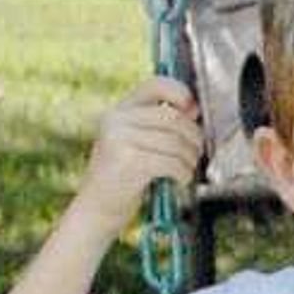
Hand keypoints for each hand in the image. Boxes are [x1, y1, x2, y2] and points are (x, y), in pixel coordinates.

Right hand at [81, 78, 206, 224]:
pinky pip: (172, 162)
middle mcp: (116, 120)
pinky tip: (179, 180)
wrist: (97, 209)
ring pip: (176, 141)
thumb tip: (194, 108)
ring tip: (186, 169)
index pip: (155, 85)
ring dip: (191, 159)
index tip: (194, 110)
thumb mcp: (136, 142)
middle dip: (194, 137)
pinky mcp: (128, 161)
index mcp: (119, 111)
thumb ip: (158, 124)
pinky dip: (184, 173)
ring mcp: (119, 139)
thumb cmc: (124, 177)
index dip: (181, 92)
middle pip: (174, 117)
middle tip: (196, 153)